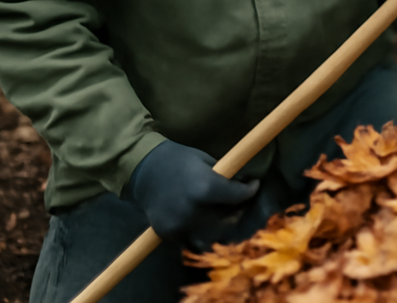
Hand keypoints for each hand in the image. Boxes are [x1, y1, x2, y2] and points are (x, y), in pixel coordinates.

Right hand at [126, 140, 258, 243]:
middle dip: (237, 205)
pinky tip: (200, 215)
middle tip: (238, 196)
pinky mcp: (169, 233)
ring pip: (213, 229)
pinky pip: (193, 236)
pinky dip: (200, 228)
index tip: (253, 185)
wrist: (143, 169)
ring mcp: (180, 225)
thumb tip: (244, 184)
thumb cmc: (178, 159)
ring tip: (220, 206)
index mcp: (205, 188)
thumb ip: (224, 177)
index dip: (249, 190)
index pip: (238, 196)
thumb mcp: (206, 161)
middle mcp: (194, 210)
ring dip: (220, 219)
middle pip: (228, 215)